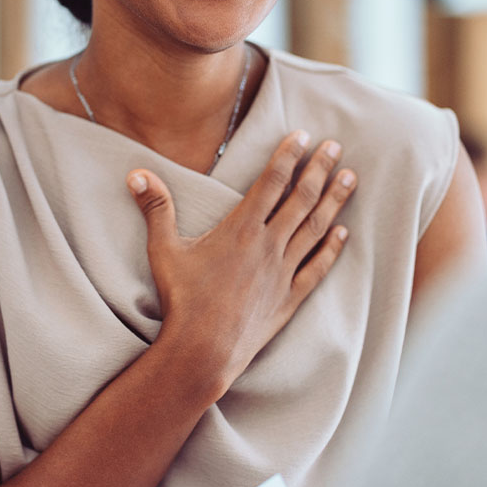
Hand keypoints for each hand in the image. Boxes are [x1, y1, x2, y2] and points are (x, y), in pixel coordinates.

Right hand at [127, 132, 355, 397]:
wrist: (203, 351)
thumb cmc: (182, 300)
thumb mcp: (163, 250)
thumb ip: (155, 208)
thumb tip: (136, 173)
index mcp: (241, 229)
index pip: (272, 182)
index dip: (288, 155)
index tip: (303, 135)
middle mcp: (268, 245)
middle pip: (302, 198)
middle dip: (319, 169)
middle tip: (336, 146)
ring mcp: (282, 273)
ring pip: (316, 228)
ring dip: (334, 201)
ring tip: (350, 178)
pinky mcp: (288, 298)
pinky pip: (317, 268)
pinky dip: (332, 249)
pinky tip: (344, 233)